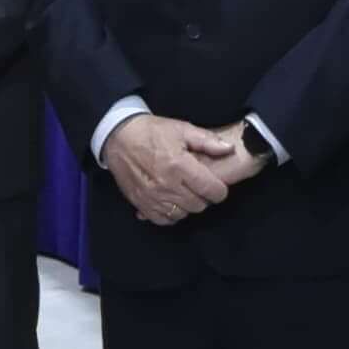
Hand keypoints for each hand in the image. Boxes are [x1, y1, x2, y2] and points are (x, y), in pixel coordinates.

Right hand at [103, 115, 251, 226]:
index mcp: (180, 165)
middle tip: (200, 186)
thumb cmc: (153, 131)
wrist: (119, 137)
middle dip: (204, 197)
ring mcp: (153, 197)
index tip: (217, 185)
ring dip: (188, 205)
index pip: (211, 190)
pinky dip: (171, 214)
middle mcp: (167, 185)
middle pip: (198, 205)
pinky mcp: (141, 203)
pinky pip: (164, 219)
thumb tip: (229, 149)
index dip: (220, 190)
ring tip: (185, 192)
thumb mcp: (182, 129)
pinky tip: (172, 201)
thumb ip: (207, 141)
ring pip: (183, 214)